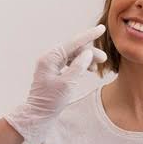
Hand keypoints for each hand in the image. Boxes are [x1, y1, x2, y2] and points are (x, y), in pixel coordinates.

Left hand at [5, 25, 106, 143]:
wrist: (39, 114)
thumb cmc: (51, 101)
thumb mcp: (67, 84)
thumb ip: (79, 66)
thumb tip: (87, 53)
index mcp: (50, 58)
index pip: (73, 43)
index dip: (89, 36)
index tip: (102, 28)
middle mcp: (49, 58)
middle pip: (74, 48)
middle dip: (89, 52)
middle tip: (104, 60)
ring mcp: (50, 64)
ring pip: (73, 55)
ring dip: (85, 59)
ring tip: (96, 68)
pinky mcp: (53, 70)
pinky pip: (69, 62)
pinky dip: (79, 64)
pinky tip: (87, 69)